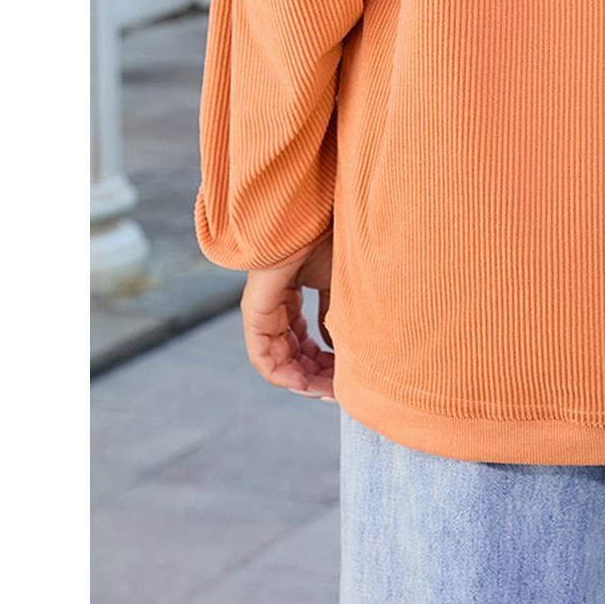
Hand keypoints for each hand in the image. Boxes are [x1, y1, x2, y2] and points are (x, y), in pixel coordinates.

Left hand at [240, 230, 336, 400]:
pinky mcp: (255, 312)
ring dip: (304, 380)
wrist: (313, 212)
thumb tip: (340, 352)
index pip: (307, 342)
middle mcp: (276, 308)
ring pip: (279, 360)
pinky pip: (263, 356)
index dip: (328, 364)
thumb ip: (334, 319)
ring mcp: (263, 311)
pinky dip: (284, 374)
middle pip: (294, 355)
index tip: (349, 378)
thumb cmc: (329, 239)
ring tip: (330, 391)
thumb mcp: (339, 288)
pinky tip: (306, 384)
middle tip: (341, 391)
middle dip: (319, 376)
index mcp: (295, 297)